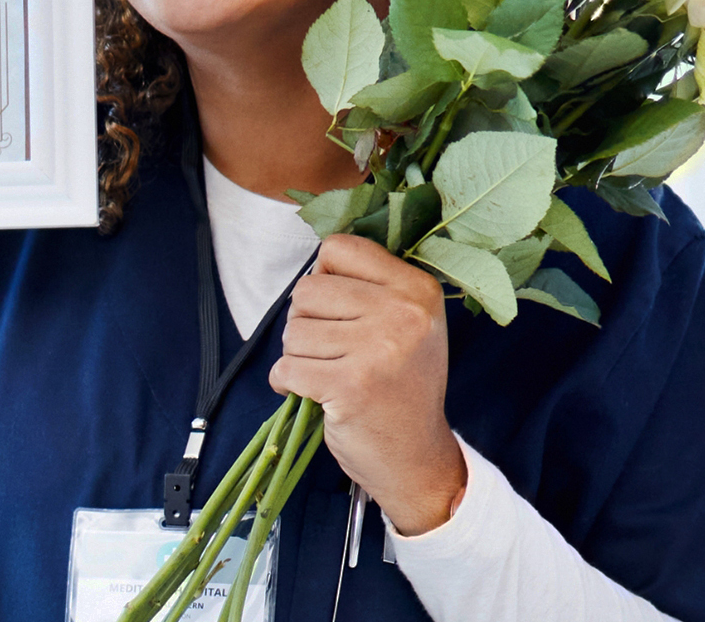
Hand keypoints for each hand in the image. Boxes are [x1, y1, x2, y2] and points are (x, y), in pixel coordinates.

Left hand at [269, 233, 466, 534]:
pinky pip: (287, 367)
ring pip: (293, 331)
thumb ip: (370, 285)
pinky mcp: (349, 386)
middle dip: (307, 323)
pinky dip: (288, 383)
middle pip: (308, 289)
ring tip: (331, 375)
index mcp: (417, 288)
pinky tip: (315, 394)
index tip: (341, 311)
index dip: (325, 279)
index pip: (338, 248)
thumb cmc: (401, 386)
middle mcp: (403, 313)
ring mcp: (378, 349)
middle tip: (336, 353)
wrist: (417, 457)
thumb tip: (315, 262)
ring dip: (299, 357)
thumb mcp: (408, 324)